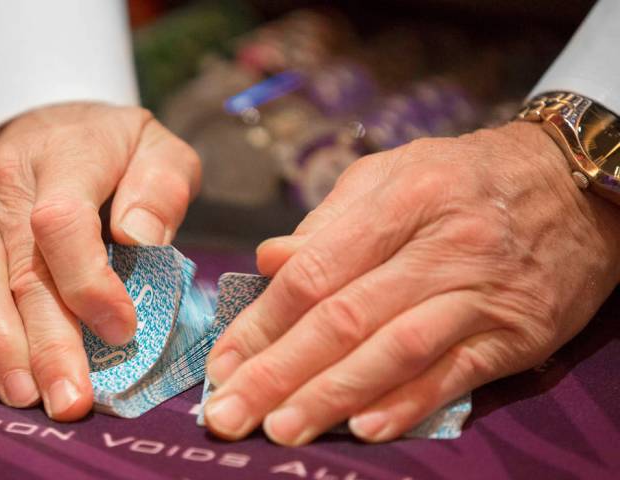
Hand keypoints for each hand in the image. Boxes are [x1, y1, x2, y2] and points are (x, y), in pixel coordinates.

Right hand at [0, 103, 199, 419]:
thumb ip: (161, 186)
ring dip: (3, 352)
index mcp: (64, 161)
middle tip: (71, 401)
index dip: (89, 283)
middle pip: (21, 273)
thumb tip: (141, 238)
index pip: (61, 224)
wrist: (45, 126)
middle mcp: (9, 193)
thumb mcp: (156, 146)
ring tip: (30, 399)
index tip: (123, 329)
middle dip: (47, 343)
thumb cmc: (113, 145)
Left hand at [204, 121, 619, 444]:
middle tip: (228, 413)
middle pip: (346, 318)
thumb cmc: (464, 178)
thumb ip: (329, 221)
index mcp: (402, 199)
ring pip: (395, 351)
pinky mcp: (516, 334)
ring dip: (332, 396)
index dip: (263, 322)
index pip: (316, 270)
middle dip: (280, 372)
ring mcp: (481, 294)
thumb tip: (269, 261)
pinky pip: (456, 375)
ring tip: (280, 429)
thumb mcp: (393, 175)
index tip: (222, 362)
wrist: (572, 185)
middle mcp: (442, 248)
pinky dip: (409, 404)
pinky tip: (363, 428)